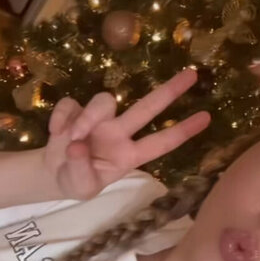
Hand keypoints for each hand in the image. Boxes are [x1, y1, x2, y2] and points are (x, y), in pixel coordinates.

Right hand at [44, 68, 210, 199]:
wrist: (53, 174)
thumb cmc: (77, 182)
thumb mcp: (81, 186)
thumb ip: (80, 168)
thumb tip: (77, 144)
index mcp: (128, 155)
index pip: (160, 143)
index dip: (182, 131)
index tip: (206, 118)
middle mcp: (119, 133)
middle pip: (148, 107)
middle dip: (169, 91)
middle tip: (193, 74)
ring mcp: (99, 119)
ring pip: (104, 102)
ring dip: (86, 119)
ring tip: (71, 139)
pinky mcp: (76, 110)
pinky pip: (72, 104)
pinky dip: (62, 118)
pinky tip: (55, 133)